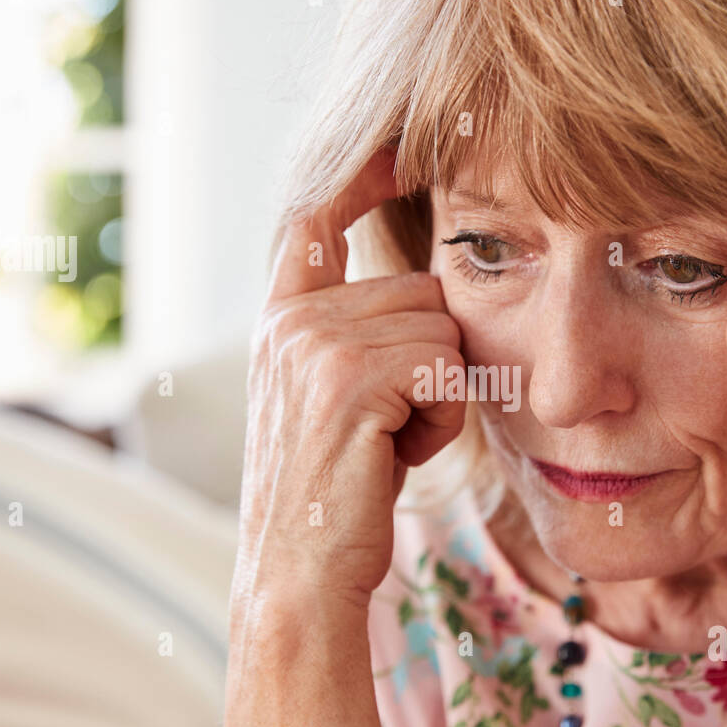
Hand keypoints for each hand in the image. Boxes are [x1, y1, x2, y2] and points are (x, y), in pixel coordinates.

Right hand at [235, 147, 465, 604]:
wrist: (298, 577)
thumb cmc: (334, 495)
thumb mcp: (333, 401)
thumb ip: (358, 336)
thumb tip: (426, 289)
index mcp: (281, 319)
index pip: (315, 216)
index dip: (359, 175)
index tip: (401, 149)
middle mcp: (289, 322)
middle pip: (422, 288)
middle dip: (434, 358)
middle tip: (396, 424)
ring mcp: (313, 347)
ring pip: (441, 329)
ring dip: (441, 393)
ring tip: (394, 443)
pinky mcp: (349, 382)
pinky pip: (445, 368)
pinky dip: (444, 418)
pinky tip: (400, 455)